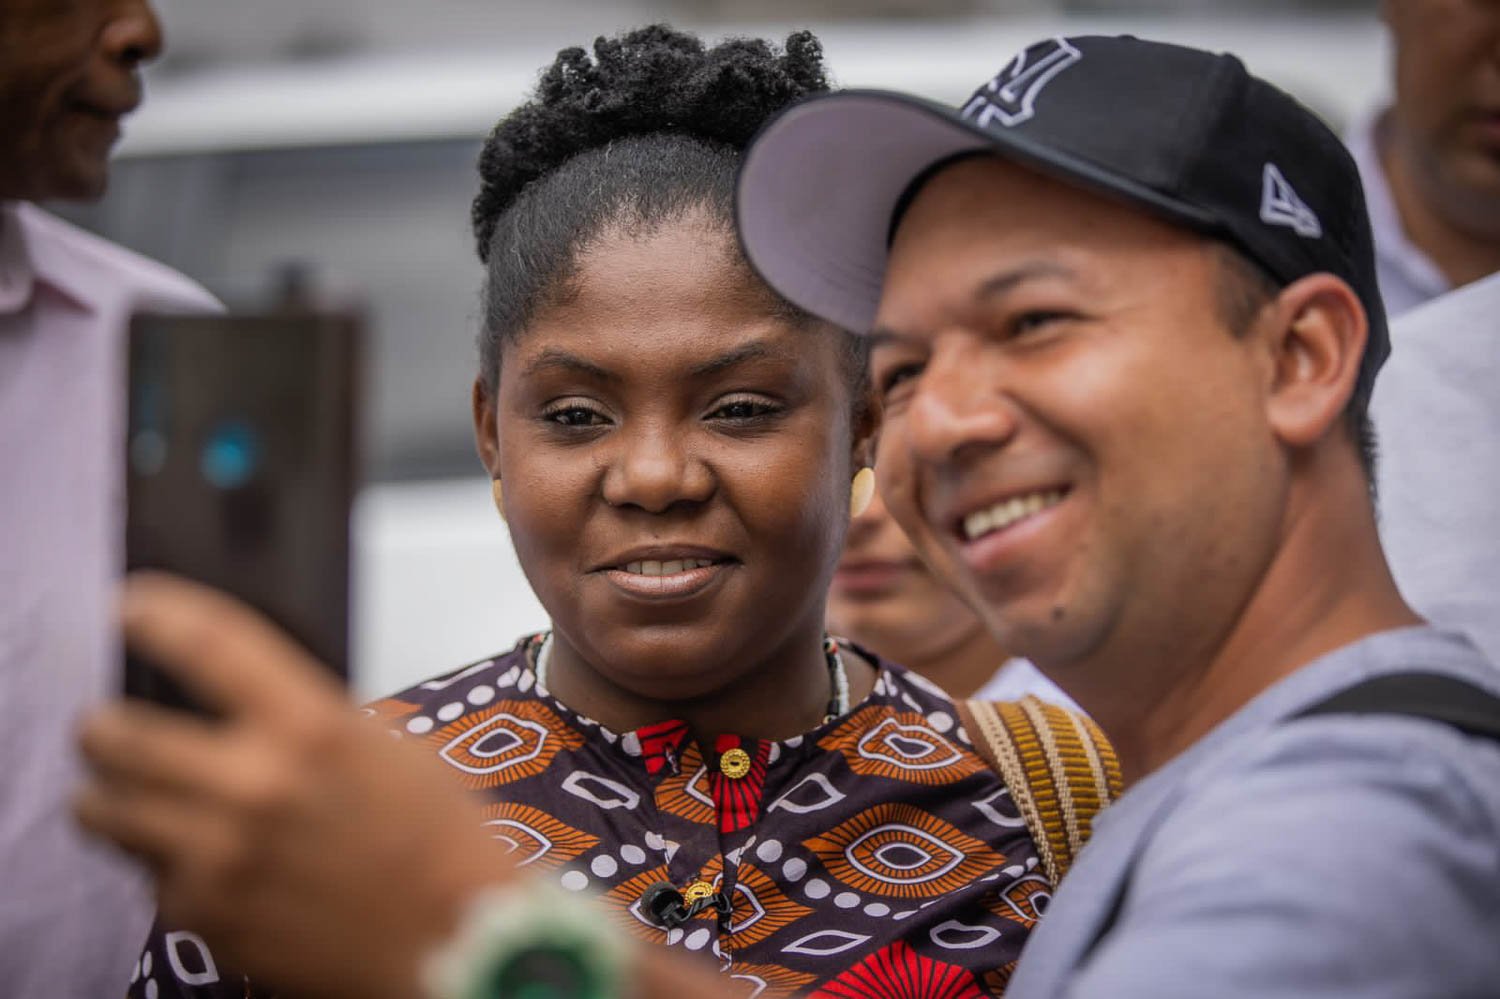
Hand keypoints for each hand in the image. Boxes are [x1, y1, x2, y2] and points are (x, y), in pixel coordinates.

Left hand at [75, 572, 515, 998]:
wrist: (452, 936)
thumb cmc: (433, 838)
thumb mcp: (380, 746)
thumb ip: (300, 716)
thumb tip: (230, 697)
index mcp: (311, 726)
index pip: (204, 642)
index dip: (153, 613)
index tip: (129, 607)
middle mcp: (255, 785)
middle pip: (116, 732)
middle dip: (103, 725)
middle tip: (106, 725)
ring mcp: (219, 854)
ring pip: (101, 808)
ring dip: (108, 793)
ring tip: (125, 792)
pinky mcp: (204, 914)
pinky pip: (144, 872)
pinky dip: (158, 859)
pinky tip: (197, 855)